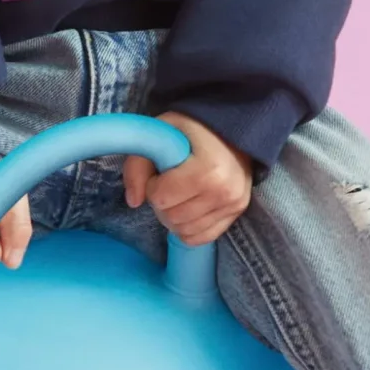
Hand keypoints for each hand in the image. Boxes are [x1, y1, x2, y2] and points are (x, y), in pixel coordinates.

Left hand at [121, 110, 253, 247]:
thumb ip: (138, 164)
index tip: (161, 172)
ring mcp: (233, 205)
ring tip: (180, 194)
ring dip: (174, 216)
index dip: (153, 185)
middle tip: (170, 183)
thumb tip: (133, 201)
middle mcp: (224, 191)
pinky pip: (201, 238)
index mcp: (208, 168)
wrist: (229, 131)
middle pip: (171, 217)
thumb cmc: (191, 131)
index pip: (161, 197)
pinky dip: (188, 228)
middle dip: (162, 202)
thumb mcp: (160, 134)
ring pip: (184, 230)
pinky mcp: (236, 214)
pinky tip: (189, 209)